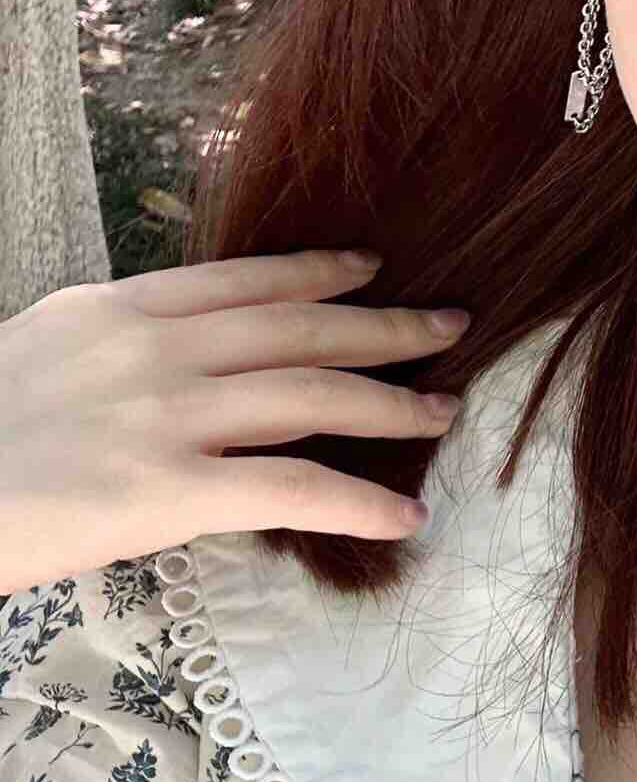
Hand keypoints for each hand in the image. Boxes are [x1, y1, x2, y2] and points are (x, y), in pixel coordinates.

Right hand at [0, 250, 471, 594]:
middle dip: (383, 326)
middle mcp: (152, 348)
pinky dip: (355, 500)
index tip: (372, 268)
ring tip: (443, 410)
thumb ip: (119, 345)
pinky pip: (287, 489)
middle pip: (298, 327)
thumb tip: (187, 353)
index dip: (318, 272)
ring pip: (309, 394)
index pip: (243, 280)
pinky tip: (402, 513)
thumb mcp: (42, 353)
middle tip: (449, 327)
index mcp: (118, 310)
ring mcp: (164, 415)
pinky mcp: (166, 488)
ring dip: (388, 401)